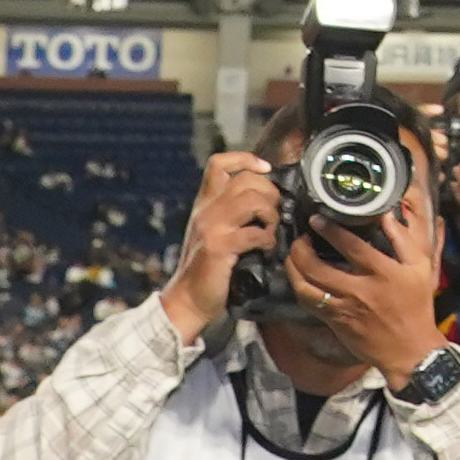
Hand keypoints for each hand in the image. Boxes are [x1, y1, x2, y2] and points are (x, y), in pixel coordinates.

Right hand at [162, 149, 274, 341]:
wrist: (186, 300)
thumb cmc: (206, 268)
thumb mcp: (214, 232)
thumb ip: (232, 213)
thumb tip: (268, 199)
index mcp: (204, 204)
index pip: (219, 163)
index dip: (246, 159)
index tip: (265, 169)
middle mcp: (206, 210)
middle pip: (245, 179)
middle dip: (269, 192)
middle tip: (273, 213)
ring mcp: (211, 228)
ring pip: (251, 200)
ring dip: (270, 214)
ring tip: (270, 229)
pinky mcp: (219, 247)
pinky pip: (254, 232)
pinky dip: (268, 239)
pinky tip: (266, 248)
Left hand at [288, 170, 445, 385]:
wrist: (409, 350)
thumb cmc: (417, 307)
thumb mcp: (420, 269)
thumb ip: (402, 240)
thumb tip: (385, 215)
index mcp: (382, 273)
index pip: (350, 246)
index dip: (329, 230)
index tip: (316, 219)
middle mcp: (358, 290)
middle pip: (316, 268)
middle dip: (300, 250)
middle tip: (300, 239)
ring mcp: (343, 308)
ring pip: (305, 287)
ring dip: (293, 269)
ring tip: (293, 256)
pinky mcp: (335, 323)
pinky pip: (309, 304)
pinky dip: (299, 288)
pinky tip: (299, 278)